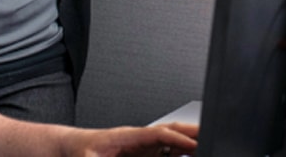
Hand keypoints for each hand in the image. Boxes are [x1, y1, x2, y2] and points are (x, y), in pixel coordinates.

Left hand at [60, 122, 197, 156]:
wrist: (72, 147)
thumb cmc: (81, 151)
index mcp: (128, 136)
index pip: (158, 134)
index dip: (177, 140)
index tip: (193, 146)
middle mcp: (139, 139)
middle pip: (170, 131)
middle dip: (192, 132)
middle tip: (213, 136)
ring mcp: (143, 146)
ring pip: (172, 141)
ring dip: (191, 142)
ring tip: (210, 144)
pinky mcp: (143, 154)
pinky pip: (166, 152)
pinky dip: (182, 153)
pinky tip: (193, 155)